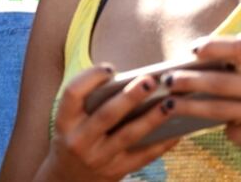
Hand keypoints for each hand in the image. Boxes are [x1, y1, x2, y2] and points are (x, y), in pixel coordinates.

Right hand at [36, 65, 179, 181]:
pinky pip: (144, 156)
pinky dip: (161, 143)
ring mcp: (99, 158)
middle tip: (149, 80)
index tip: (110, 68)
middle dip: (130, 96)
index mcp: (64, 121)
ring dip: (151, 118)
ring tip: (169, 102)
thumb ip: (89, 102)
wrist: (69, 178)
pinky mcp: (117, 171)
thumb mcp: (69, 120)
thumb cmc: (74, 137)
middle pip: (107, 115)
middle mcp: (79, 140)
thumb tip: (128, 81)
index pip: (73, 93)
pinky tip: (176, 130)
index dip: (90, 78)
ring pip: (129, 135)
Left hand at [164, 34, 240, 171]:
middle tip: (166, 80)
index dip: (214, 46)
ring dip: (188, 106)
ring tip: (167, 104)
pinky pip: (231, 130)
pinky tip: (215, 127)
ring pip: (218, 109)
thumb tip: (204, 46)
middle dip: (188, 81)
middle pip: (220, 82)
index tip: (192, 50)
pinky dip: (222, 128)